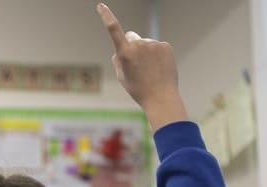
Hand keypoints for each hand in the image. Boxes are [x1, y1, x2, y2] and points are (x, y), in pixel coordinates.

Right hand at [96, 3, 187, 129]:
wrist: (161, 97)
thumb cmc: (138, 89)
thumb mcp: (122, 76)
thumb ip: (118, 60)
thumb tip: (119, 50)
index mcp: (124, 53)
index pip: (113, 30)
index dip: (106, 16)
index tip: (101, 5)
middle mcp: (139, 45)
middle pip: (131, 37)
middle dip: (132, 45)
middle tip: (137, 64)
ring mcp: (153, 44)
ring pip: (145, 43)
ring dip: (146, 52)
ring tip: (150, 70)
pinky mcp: (165, 45)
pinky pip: (157, 46)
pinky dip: (157, 54)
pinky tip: (159, 67)